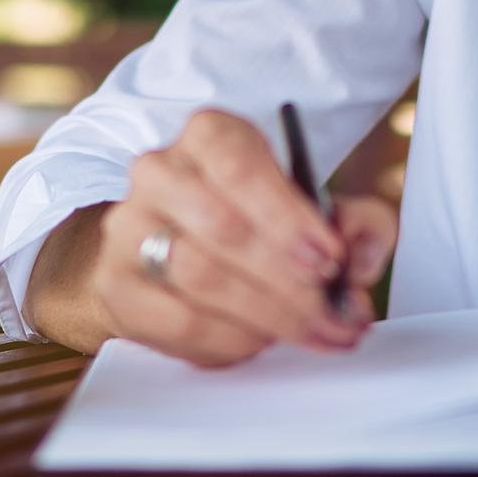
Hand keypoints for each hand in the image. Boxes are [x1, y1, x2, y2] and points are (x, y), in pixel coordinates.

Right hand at [83, 108, 397, 367]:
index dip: (287, 216)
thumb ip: (357, 223)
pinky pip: (178, 320)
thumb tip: (361, 252)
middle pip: (222, 227)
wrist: (162, 253)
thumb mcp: (312, 210)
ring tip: (311, 331)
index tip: (330, 259)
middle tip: (335, 313)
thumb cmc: (251, 225)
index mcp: (210, 136)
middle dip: (289, 280)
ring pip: (200, 276)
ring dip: (268, 315)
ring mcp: (128, 227)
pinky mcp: (115, 284)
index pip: (240, 165)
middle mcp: (159, 171)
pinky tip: (261, 340)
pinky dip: (231, 339)